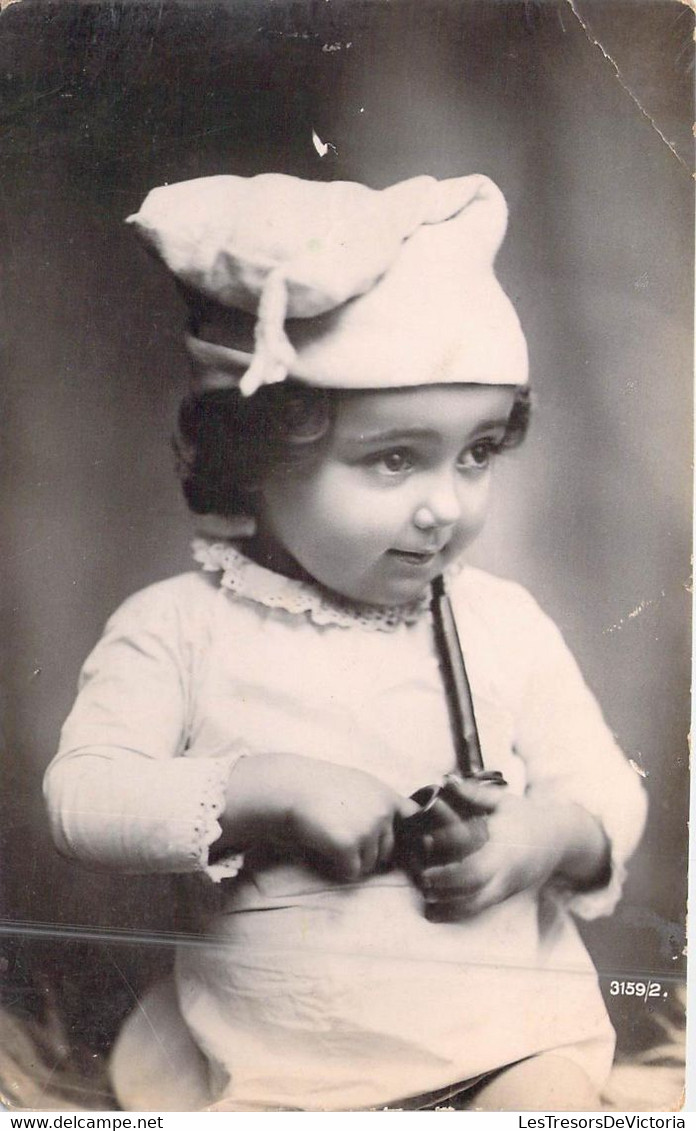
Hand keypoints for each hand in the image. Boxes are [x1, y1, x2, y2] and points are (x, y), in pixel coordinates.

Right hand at [221, 752, 418, 881]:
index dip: (412, 836)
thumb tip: (396, 827)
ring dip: (351, 860)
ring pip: (370, 864)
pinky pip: (352, 872)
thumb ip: (378, 803)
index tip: (408, 846)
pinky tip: (324, 850)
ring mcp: (368, 829)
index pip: (415, 819)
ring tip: (329, 839)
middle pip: (388, 850)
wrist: (288, 788)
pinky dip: (338, 868)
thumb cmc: (316, 787)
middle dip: (368, 852)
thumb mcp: (356, 784)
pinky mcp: (350, 846)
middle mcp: (382, 812)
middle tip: (342, 838)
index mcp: (385, 795)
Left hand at [416, 777, 579, 919]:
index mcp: (504, 847)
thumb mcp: (503, 802)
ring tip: (426, 901)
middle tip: (422, 878)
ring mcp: (506, 887)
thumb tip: (447, 780)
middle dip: (446, 884)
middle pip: (474, 885)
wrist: (558, 840)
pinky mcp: (504, 896)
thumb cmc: (526, 817)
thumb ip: (474, 793)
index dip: (451, 850)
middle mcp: (506, 871)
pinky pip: (480, 909)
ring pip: (476, 905)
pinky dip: (458, 913)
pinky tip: (437, 913)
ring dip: (449, 906)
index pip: (475, 853)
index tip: (426, 842)